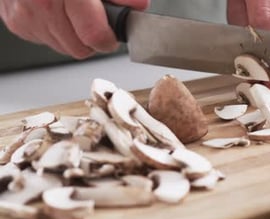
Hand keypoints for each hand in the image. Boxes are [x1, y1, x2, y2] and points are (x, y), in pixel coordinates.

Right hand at [0, 0, 148, 58]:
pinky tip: (57, 11)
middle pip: (80, 48)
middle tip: (95, 19)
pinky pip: (45, 40)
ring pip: (63, 48)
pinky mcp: (15, 22)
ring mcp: (25, 16)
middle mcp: (42, 4)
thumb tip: (139, 6)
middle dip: (92, 38)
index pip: (94, 35)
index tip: (114, 33)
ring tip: (74, 11)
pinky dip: (55, 30)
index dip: (109, 38)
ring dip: (73, 35)